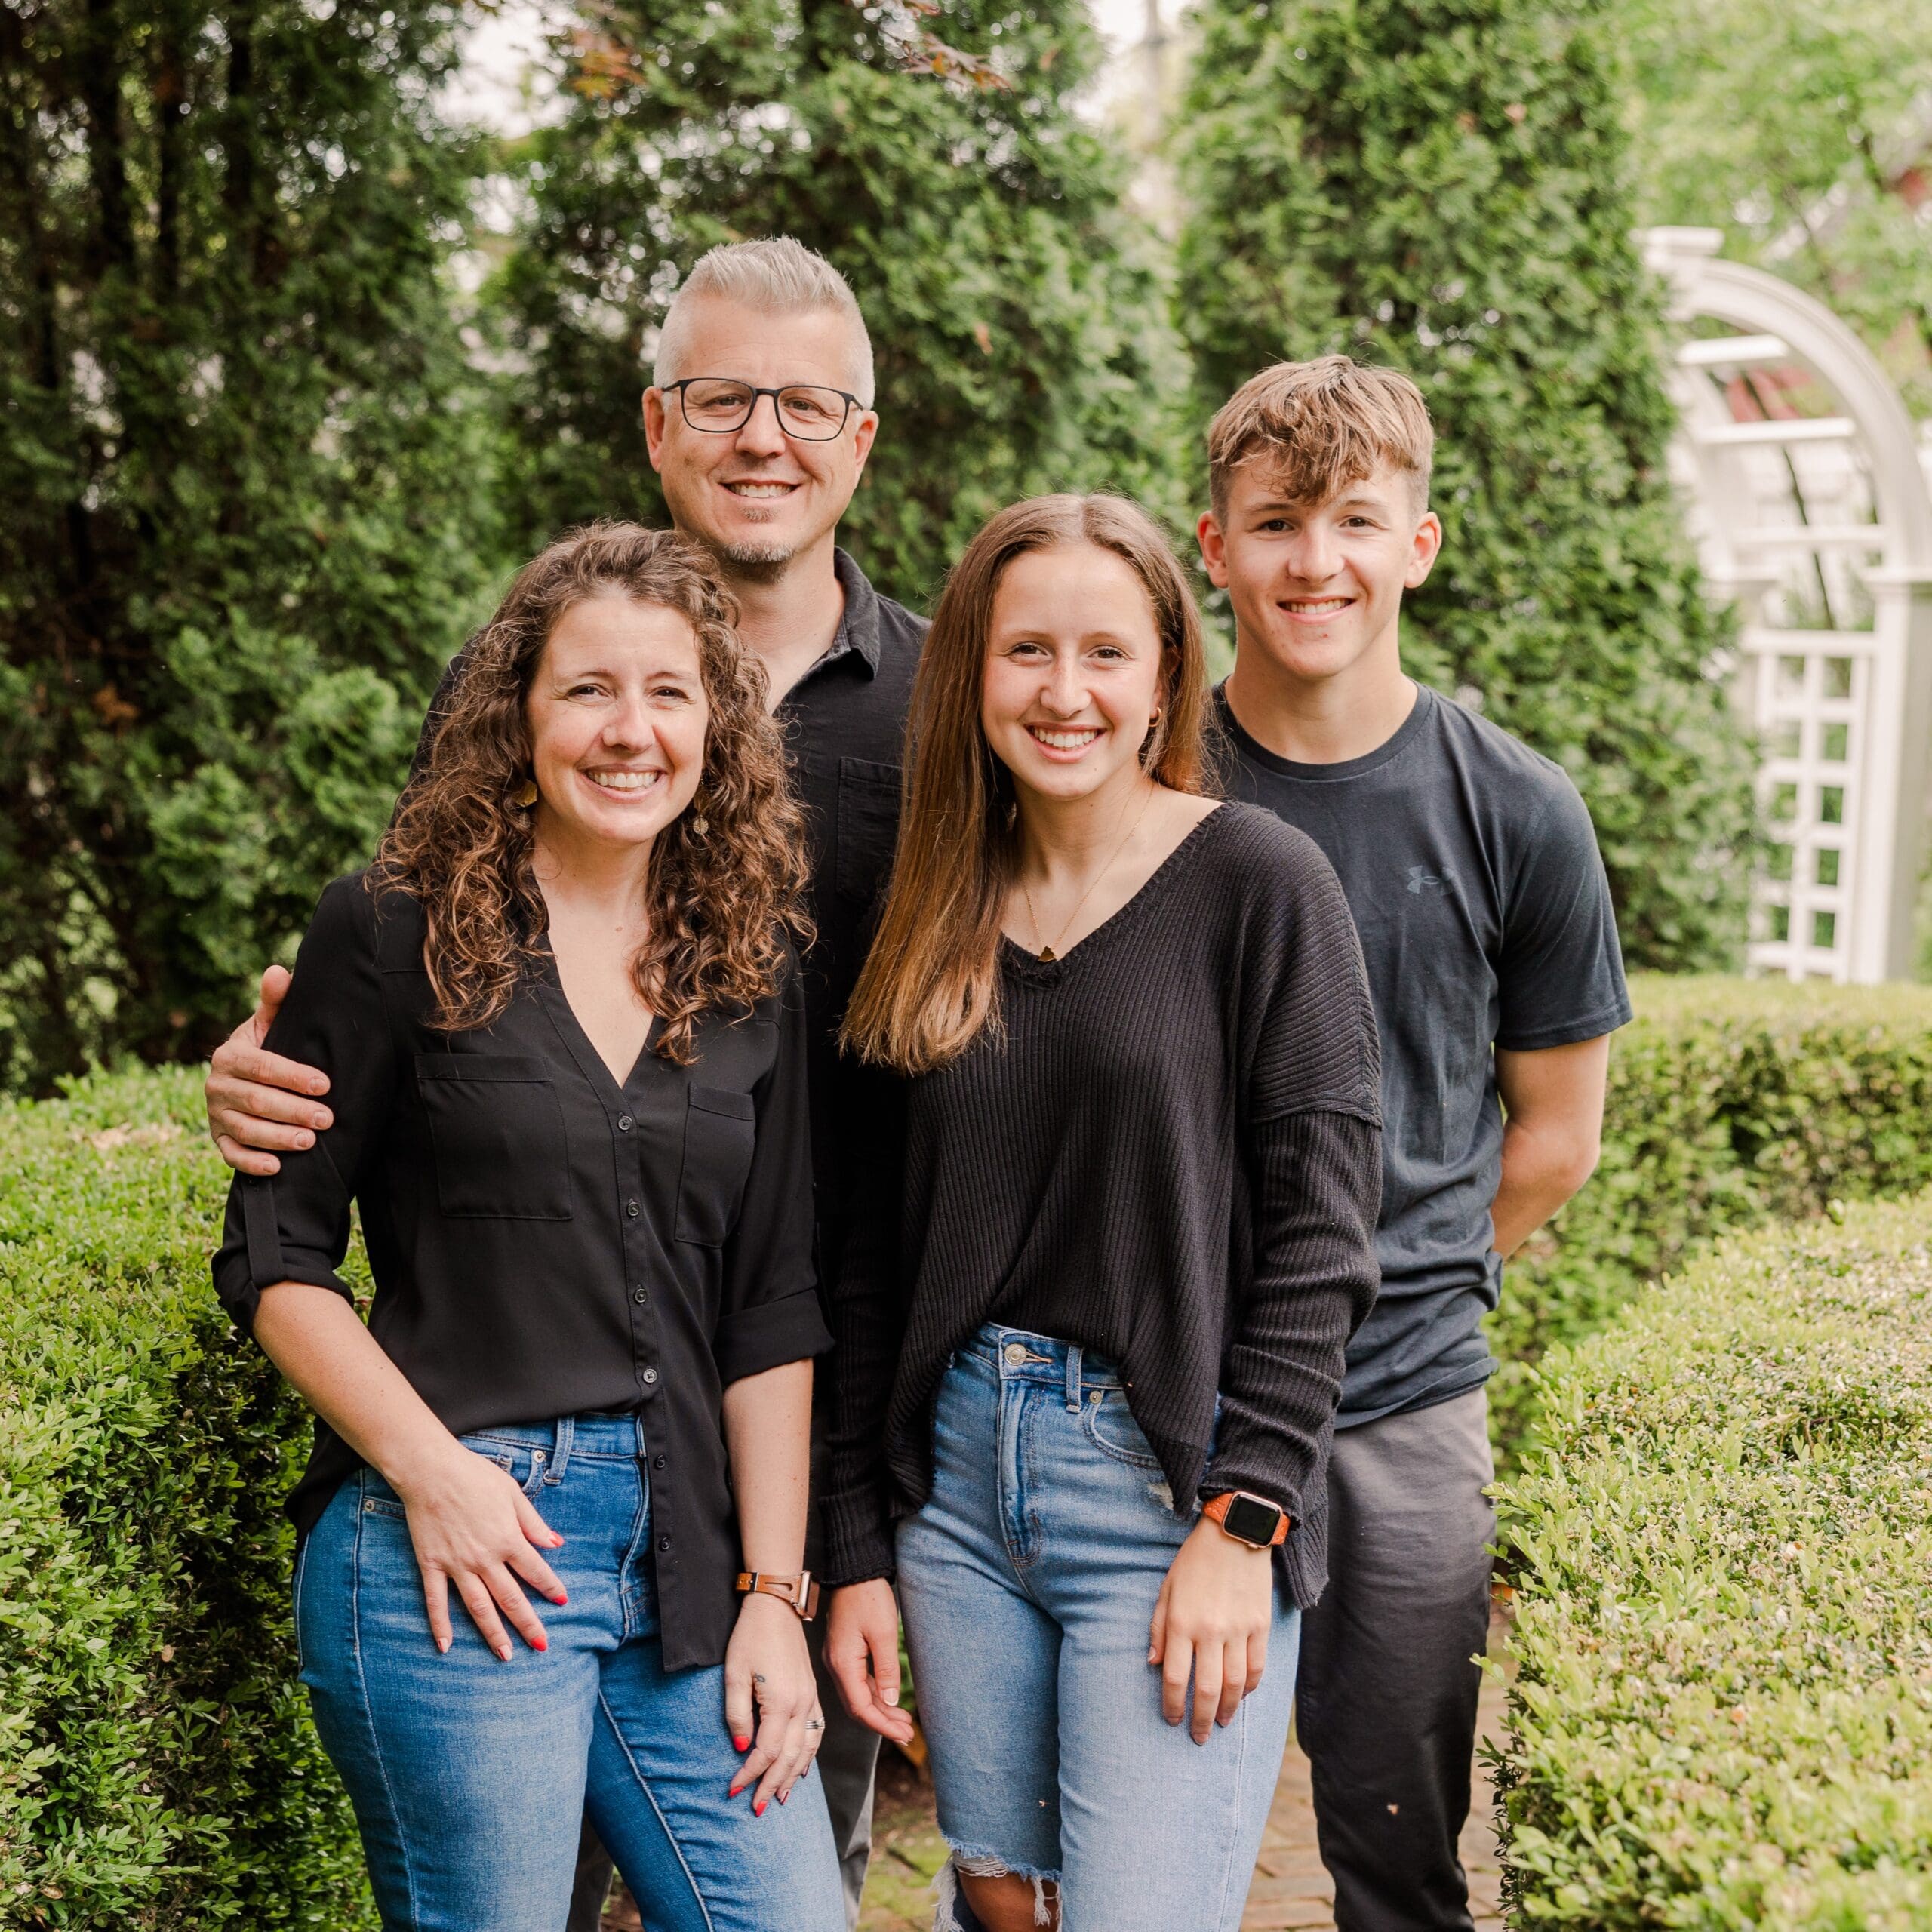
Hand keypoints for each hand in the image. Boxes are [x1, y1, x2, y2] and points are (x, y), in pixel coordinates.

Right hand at [206, 965, 333, 1175]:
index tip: (324, 1084)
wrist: (245, 1076)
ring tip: (309, 1142)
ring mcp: (216, 1114)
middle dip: (292, 1111)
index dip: (292, 1075)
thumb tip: (278, 971)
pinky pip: (230, 1155)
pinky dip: (251, 1163)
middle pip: (254, 1101)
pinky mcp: (218, 1139)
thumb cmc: (268, 1045)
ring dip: (276, 1138)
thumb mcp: (270, 1023)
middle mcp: (216, 1085)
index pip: (261, 1066)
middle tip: (326, 1119)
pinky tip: (277, 1168)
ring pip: (244, 1130)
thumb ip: (275, 1001)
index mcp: (229, 1055)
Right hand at [389, 1441, 567, 1660]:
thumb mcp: (512, 1493)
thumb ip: (533, 1522)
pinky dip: (440, 1624)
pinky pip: (436, 1601)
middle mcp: (485, 1558)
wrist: (431, 1471)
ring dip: (492, 1633)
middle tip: (541, 1646)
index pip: (535, 1571)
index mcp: (508, 1539)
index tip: (563, 1602)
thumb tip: (555, 1544)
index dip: (551, 1587)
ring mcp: (457, 1565)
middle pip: (510, 1598)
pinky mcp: (431, 1565)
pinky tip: (445, 1646)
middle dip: (528, 1623)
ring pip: (478, 1606)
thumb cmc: (475, 1476)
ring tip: (504, 1655)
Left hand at [725, 1594, 822, 1813]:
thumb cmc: (750, 1637)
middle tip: (755, 1808)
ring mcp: (811, 1698)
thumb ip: (737, 1713)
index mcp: (781, 1701)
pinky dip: (810, 1754)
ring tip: (779, 1797)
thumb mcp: (734, 1674)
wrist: (776, 1606)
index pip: (766, 1752)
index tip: (732, 1789)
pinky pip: (817, 1732)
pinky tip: (801, 1766)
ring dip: (792, 1776)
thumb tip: (742, 1747)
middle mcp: (802, 1704)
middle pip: (788, 1757)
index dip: (749, 1774)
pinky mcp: (812, 1691)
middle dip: (770, 1784)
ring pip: (806, 1749)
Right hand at [824, 1580, 914, 1745]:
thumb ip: (886, 1669)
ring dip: (880, 1710)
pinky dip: (875, 1694)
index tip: (903, 1734)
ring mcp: (838, 1659)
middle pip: (857, 1706)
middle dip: (882, 1722)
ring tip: (904, 1722)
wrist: (855, 1571)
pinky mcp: (844, 1652)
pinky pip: (858, 1682)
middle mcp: (836, 1665)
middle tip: (907, 1734)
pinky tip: (890, 1700)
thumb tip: (891, 1702)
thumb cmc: (868, 1597)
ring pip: (858, 1695)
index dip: (882, 1725)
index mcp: (842, 1663)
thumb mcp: (883, 1633)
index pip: (860, 1707)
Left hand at [1148, 1513, 1273, 1744]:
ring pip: (1235, 1685)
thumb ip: (1159, 1628)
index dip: (1172, 1705)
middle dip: (1202, 1720)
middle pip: (1207, 1690)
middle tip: (1199, 1737)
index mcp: (1182, 1622)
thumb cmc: (1194, 1561)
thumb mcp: (1167, 1588)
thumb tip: (1154, 1665)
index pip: (1176, 1677)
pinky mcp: (1260, 1626)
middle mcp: (1210, 1631)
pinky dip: (1251, 1687)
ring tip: (1222, 1723)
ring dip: (1228, 1710)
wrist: (1236, 1533)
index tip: (1171, 1720)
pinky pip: (1257, 1667)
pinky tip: (1243, 1697)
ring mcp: (1239, 1630)